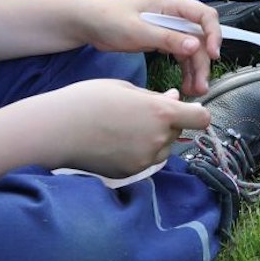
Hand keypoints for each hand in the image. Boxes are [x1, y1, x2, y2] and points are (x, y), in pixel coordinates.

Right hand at [34, 78, 209, 177]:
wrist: (58, 129)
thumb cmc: (89, 100)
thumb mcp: (126, 88)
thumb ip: (155, 96)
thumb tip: (175, 99)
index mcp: (161, 112)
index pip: (201, 118)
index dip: (196, 113)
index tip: (186, 109)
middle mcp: (158, 138)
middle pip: (179, 132)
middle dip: (168, 123)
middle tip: (142, 114)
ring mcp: (145, 158)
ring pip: (163, 148)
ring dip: (155, 139)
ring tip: (126, 127)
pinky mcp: (131, 172)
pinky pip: (145, 161)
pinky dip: (138, 152)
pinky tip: (116, 141)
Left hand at [82, 0, 224, 96]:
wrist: (90, 22)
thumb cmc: (110, 19)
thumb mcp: (138, 30)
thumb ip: (167, 38)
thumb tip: (195, 46)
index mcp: (174, 4)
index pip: (205, 16)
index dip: (214, 35)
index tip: (212, 56)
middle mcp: (177, 14)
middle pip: (201, 37)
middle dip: (203, 62)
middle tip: (201, 86)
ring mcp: (172, 27)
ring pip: (194, 49)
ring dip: (196, 69)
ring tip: (194, 91)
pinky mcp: (165, 39)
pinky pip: (182, 55)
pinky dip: (185, 70)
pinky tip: (185, 85)